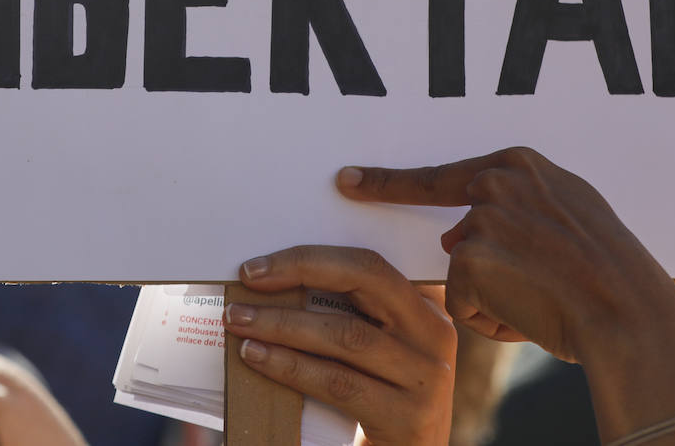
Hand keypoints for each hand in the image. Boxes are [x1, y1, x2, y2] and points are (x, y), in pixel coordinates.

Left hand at [224, 245, 454, 445]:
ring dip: (284, 324)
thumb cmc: (378, 401)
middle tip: (249, 278)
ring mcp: (427, 376)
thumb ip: (349, 316)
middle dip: (301, 271)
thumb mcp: (376, 352)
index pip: (368, 263)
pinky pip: (339, 383)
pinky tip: (259, 358)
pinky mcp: (409, 417)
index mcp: (426, 308)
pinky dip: (292, 368)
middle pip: (367, 279)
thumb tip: (274, 284)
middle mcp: (434, 334)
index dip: (312, 256)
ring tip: (240, 322)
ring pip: (346, 334)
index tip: (261, 265)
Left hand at [337, 146, 674, 363]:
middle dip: (439, 240)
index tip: (350, 179)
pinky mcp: (471, 258)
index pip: (443, 173)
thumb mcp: (570, 216)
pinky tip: (530, 316)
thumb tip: (454, 232)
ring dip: (495, 295)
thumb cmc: (610, 272)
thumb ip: (517, 210)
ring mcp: (481, 217)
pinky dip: (491, 319)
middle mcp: (495, 181)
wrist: (626, 309)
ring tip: (545, 299)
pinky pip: (463, 302)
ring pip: (464, 271)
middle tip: (359, 197)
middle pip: (449, 224)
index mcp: (519, 164)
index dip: (393, 182)